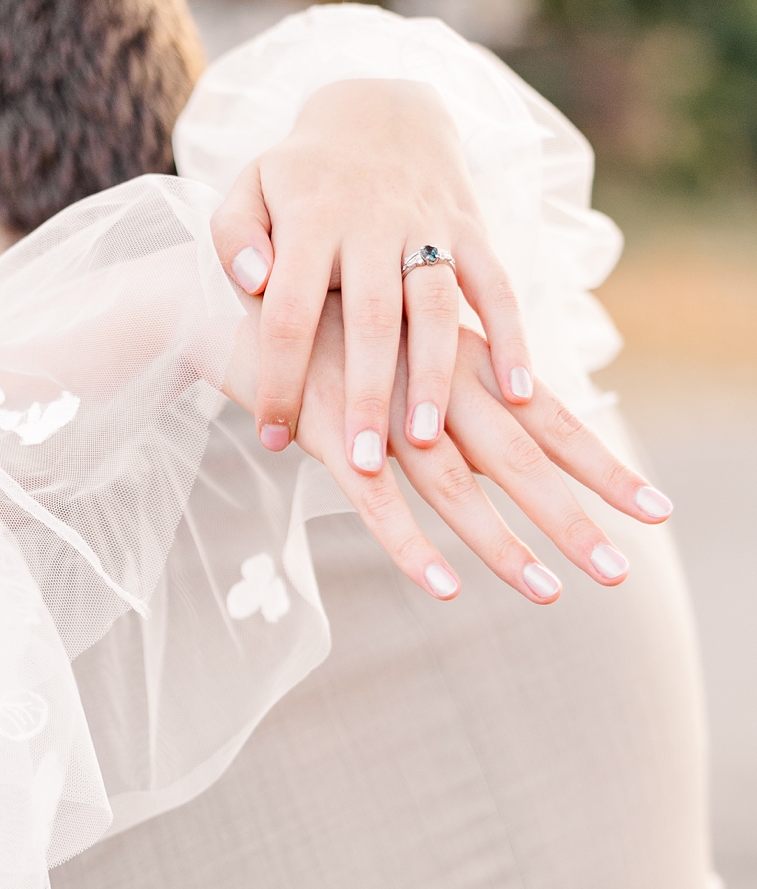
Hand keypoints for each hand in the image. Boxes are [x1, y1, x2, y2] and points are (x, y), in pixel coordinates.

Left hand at [209, 79, 533, 478]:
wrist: (380, 108)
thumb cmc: (302, 174)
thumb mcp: (249, 188)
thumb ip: (234, 235)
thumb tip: (252, 283)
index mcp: (310, 220)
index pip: (290, 310)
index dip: (281, 376)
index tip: (272, 437)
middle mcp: (372, 224)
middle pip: (371, 318)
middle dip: (366, 393)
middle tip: (361, 461)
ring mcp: (427, 226)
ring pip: (436, 307)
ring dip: (433, 374)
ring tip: (425, 440)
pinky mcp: (472, 227)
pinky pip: (498, 284)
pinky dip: (512, 335)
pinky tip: (517, 393)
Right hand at [224, 295, 674, 605]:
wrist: (233, 295)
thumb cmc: (323, 325)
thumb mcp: (402, 351)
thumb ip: (449, 394)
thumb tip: (496, 443)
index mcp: (461, 366)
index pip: (551, 420)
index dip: (603, 467)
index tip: (655, 509)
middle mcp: (436, 387)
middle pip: (522, 461)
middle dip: (576, 517)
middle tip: (622, 571)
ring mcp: (384, 414)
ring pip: (457, 490)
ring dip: (505, 545)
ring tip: (551, 593)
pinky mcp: (330, 436)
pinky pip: (376, 503)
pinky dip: (410, 545)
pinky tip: (445, 588)